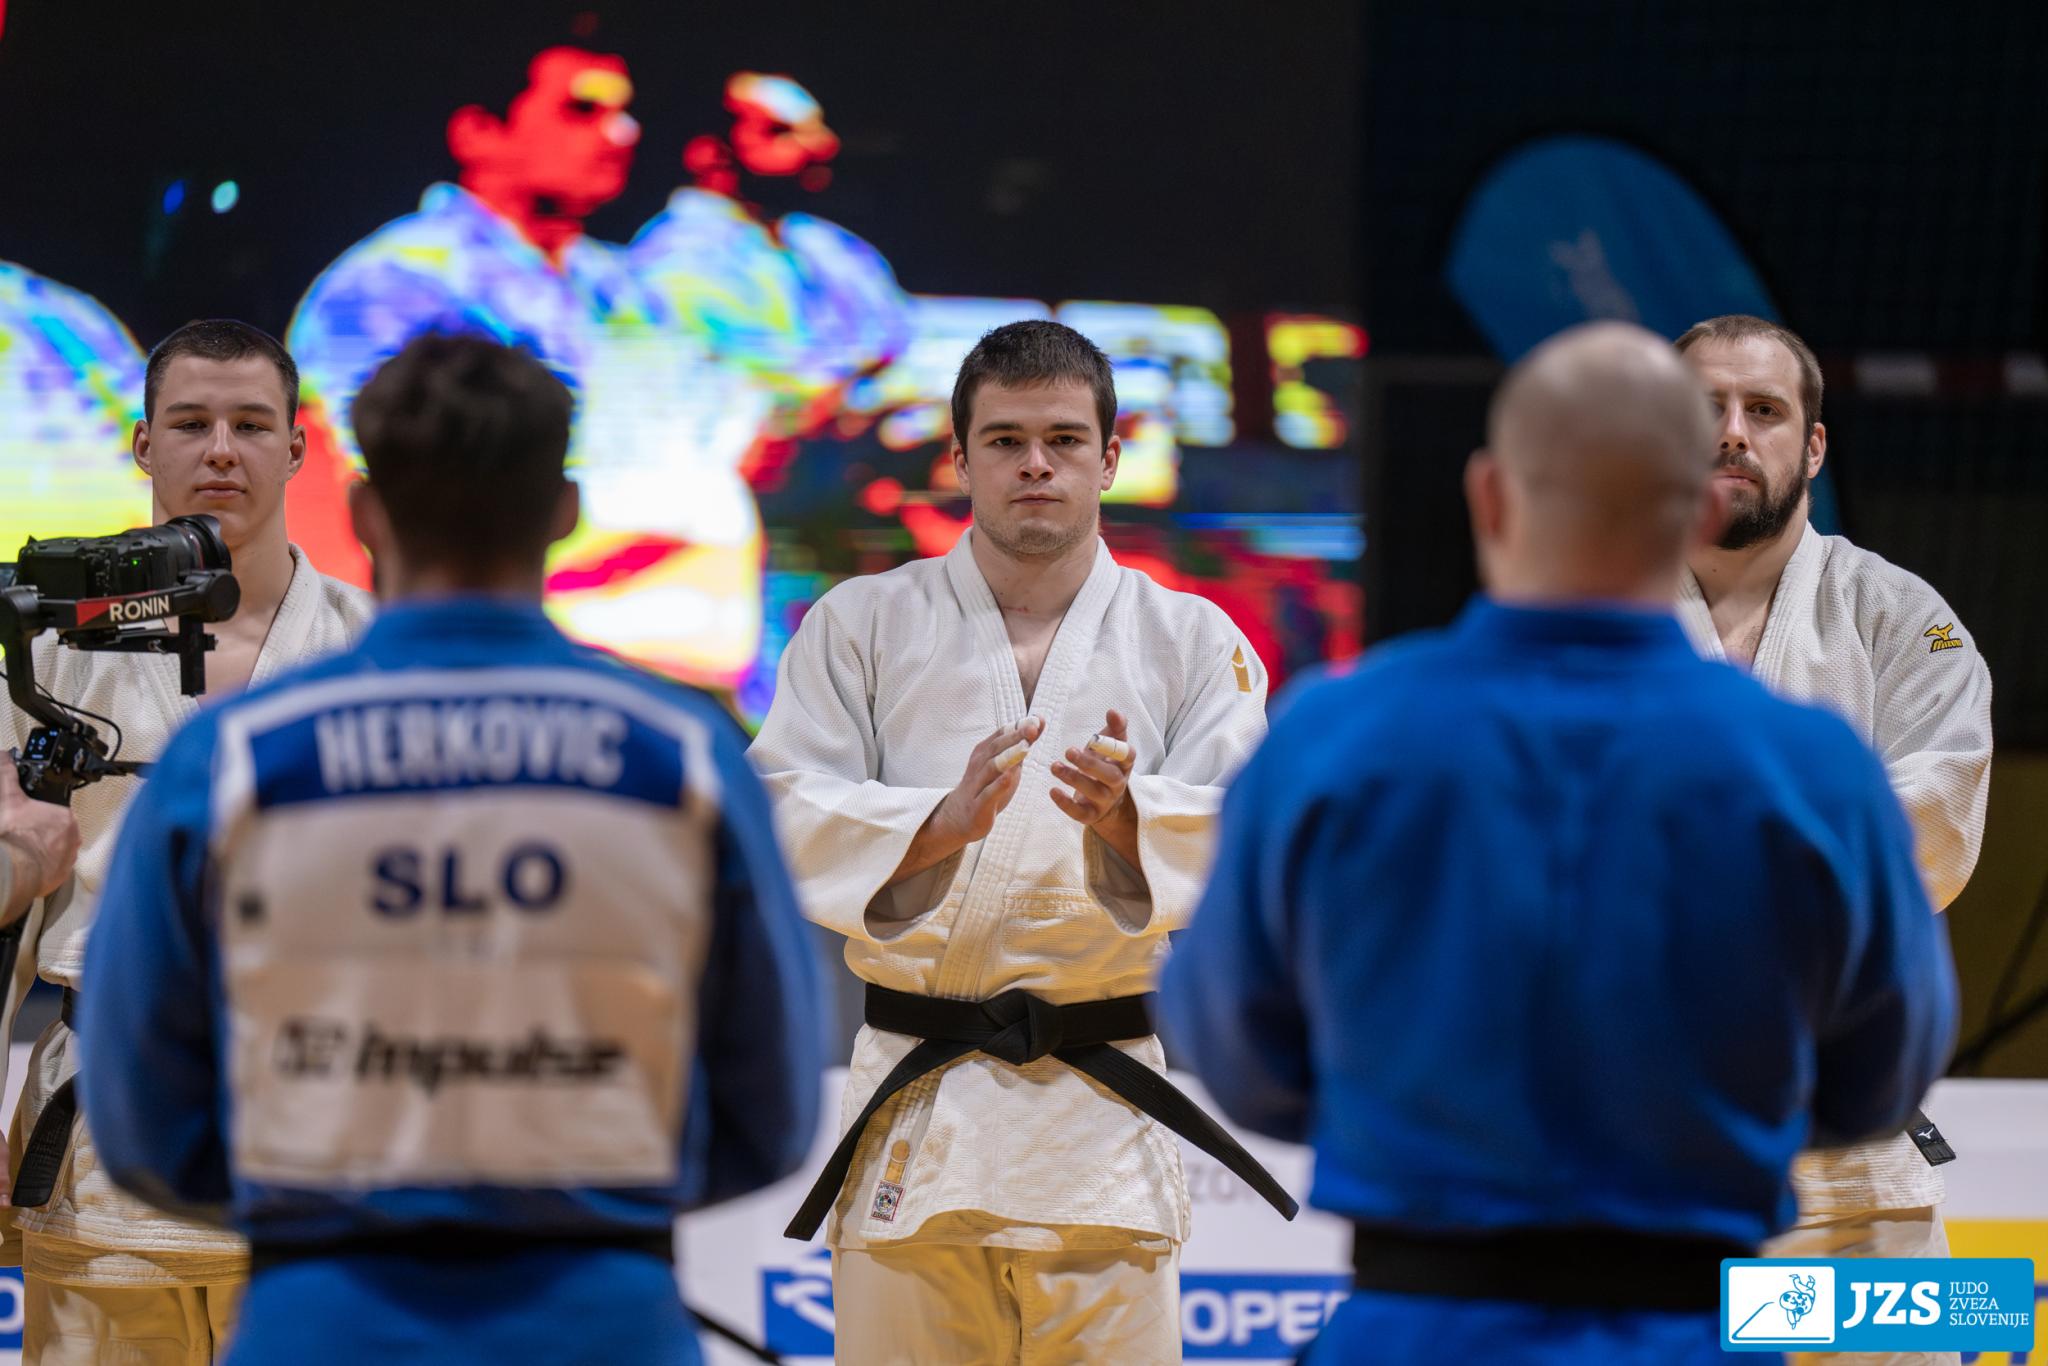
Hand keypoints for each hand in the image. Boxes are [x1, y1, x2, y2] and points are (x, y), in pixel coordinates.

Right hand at [0, 761, 80, 908]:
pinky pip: (52, 870)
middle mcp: (73, 840)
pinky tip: (26, 865)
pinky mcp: (59, 878)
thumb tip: (5, 757)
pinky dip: (41, 868)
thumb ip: (8, 775)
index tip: (28, 820)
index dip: (40, 816)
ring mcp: (68, 860)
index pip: (57, 813)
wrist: (12, 869)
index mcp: (66, 818)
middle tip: (23, 835)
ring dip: (42, 851)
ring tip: (23, 851)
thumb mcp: (9, 799)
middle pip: (57, 833)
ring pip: (56, 851)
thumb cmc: (14, 835)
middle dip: (41, 833)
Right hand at [930, 716, 1043, 848]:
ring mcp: (977, 784)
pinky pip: (987, 793)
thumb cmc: (986, 786)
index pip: (1001, 734)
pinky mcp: (978, 805)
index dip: (1019, 726)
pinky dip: (998, 785)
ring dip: (1008, 756)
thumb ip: (1022, 744)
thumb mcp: (1006, 764)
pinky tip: (1009, 778)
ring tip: (1025, 748)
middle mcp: (979, 764)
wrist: (958, 816)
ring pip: (991, 767)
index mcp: (985, 752)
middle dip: (1015, 736)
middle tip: (1032, 728)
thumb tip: (1038, 723)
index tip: (1037, 719)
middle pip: (997, 747)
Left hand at [1050, 710, 1133, 827]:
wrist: (1106, 801)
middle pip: (1109, 775)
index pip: (1127, 756)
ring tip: (1055, 766)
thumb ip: (1114, 728)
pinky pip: (1080, 813)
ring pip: (1093, 792)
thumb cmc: (1105, 765)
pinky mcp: (1091, 815)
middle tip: (1069, 752)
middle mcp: (1118, 784)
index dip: (1113, 748)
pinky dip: (1066, 804)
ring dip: (1073, 778)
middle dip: (1089, 764)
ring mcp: (1105, 801)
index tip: (1094, 738)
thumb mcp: (1110, 746)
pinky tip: (1053, 790)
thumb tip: (1114, 711)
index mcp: (1124, 764)